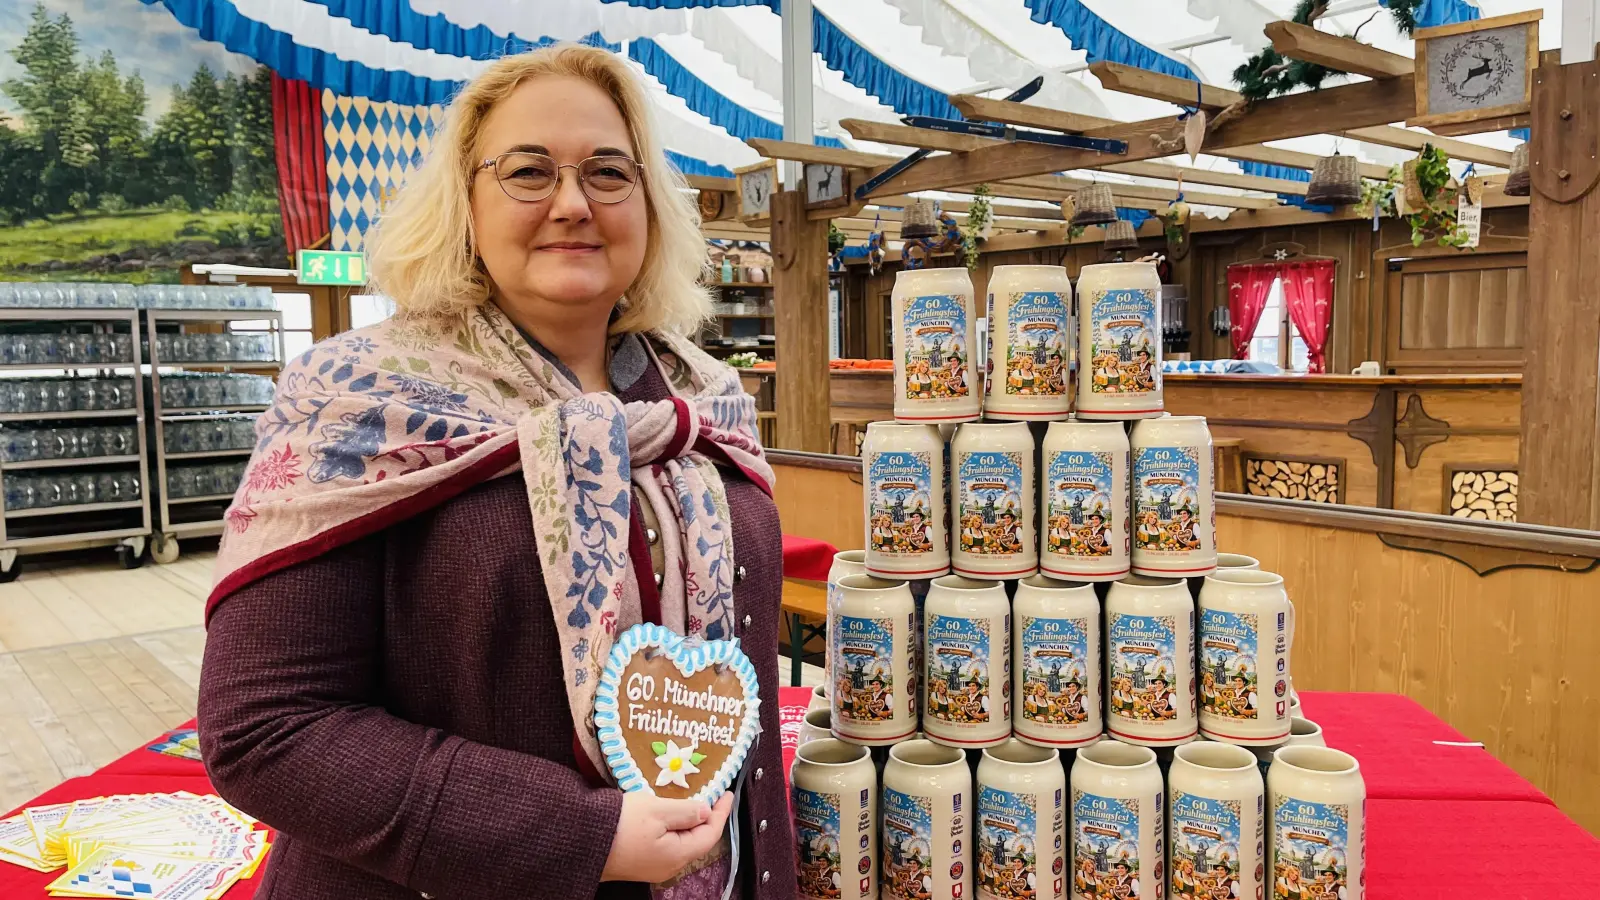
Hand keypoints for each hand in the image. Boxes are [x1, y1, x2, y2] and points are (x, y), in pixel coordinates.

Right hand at [600, 791, 734, 883]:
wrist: (578, 840)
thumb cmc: (620, 823)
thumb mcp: (657, 810)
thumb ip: (686, 811)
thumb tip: (706, 811)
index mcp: (677, 855)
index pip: (709, 834)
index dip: (721, 812)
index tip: (728, 792)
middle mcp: (667, 867)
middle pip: (696, 841)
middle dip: (706, 818)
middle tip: (712, 794)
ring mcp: (651, 867)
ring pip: (680, 843)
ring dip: (688, 823)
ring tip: (692, 801)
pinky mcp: (637, 863)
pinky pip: (665, 845)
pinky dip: (673, 828)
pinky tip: (668, 815)